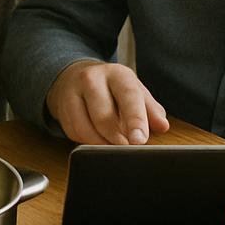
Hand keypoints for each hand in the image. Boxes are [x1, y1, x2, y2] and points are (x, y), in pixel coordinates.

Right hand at [46, 60, 169, 145]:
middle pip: (104, 116)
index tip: (139, 140)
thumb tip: (162, 125)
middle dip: (117, 139)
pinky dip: (89, 142)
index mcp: (117, 74)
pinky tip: (97, 139)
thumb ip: (151, 109)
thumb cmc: (111, 88)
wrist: (74, 77)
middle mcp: (92, 79)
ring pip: (86, 129)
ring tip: (113, 146)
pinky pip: (75, 134)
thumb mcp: (135, 92)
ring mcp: (73, 94)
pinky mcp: (62, 110)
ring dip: (102, 144)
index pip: (128, 97)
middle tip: (128, 150)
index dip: (135, 120)